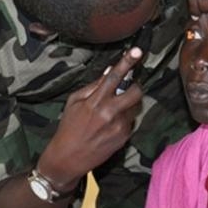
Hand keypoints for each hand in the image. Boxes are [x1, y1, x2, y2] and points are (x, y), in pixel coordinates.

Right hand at [37, 48, 143, 190]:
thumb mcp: (74, 102)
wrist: (68, 157)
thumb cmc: (68, 127)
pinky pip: (131, 122)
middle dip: (135, 87)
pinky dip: (124, 121)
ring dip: (128, 106)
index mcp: (95, 101)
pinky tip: (109, 128)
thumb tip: (110, 71)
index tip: (138, 51)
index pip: (114, 77)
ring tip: (111, 114)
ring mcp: (119, 126)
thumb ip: (93, 86)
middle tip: (129, 88)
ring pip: (134, 108)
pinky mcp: (124, 138)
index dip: (127, 62)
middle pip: (135, 92)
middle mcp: (109, 113)